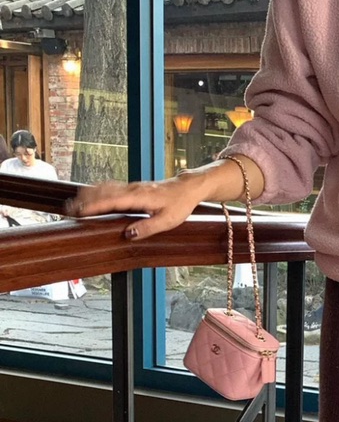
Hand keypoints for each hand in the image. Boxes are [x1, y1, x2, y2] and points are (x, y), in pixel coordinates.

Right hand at [64, 174, 208, 240]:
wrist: (187, 188)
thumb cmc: (179, 204)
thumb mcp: (167, 221)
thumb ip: (147, 228)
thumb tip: (128, 235)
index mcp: (139, 198)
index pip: (111, 201)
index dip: (94, 206)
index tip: (79, 212)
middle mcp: (132, 190)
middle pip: (103, 192)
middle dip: (84, 200)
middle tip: (68, 210)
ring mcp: (131, 187)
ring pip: (105, 188)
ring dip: (88, 194)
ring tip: (73, 204)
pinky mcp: (132, 188)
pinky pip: (111, 187)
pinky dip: (97, 190)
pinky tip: (90, 195)